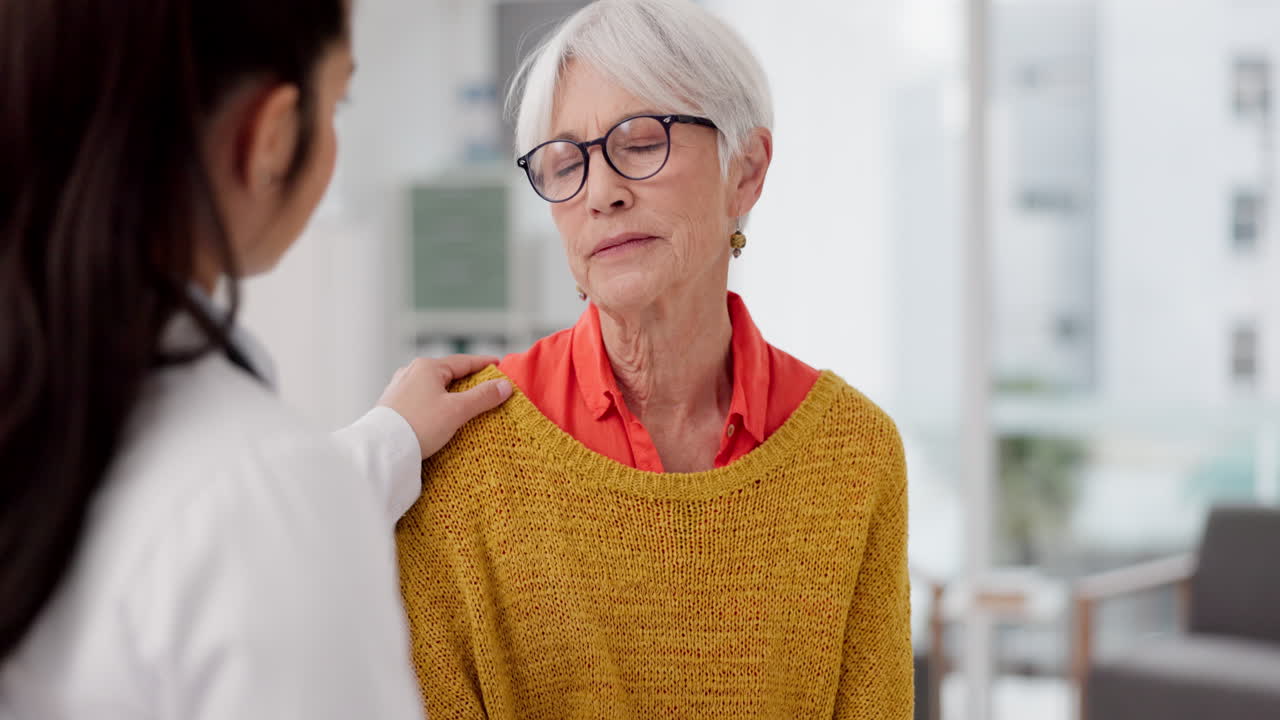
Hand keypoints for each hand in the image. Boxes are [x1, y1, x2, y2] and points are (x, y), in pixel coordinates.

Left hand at [377, 355, 512, 459]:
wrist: (382, 449)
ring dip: (450, 393)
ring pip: (433, 387)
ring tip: (465, 403)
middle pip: (447, 373)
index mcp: (427, 367)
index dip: (483, 364)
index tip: (498, 365)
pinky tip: (440, 415)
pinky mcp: (393, 406)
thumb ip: (483, 397)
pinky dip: (436, 403)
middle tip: (486, 386)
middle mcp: (410, 372)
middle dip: (467, 380)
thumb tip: (504, 386)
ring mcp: (399, 388)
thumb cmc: (419, 425)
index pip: (463, 361)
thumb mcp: (457, 410)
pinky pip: (421, 399)